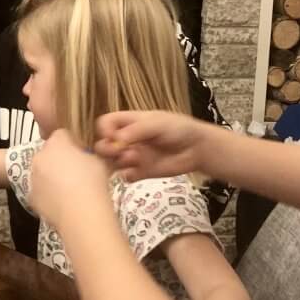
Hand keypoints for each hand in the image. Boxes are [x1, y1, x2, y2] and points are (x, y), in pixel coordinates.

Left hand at [31, 130, 111, 227]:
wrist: (81, 214)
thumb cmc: (93, 182)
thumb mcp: (99, 160)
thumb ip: (89, 153)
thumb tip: (88, 156)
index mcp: (56, 143)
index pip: (62, 134)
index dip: (73, 143)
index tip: (83, 153)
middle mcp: (40, 156)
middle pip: (49, 153)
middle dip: (60, 159)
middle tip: (77, 172)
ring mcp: (33, 177)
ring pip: (42, 172)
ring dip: (52, 177)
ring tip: (69, 190)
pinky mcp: (31, 197)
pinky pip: (40, 191)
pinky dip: (48, 194)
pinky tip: (61, 203)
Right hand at [95, 111, 209, 180]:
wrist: (197, 149)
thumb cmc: (179, 129)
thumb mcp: (158, 123)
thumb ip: (137, 130)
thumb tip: (116, 139)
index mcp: (129, 123)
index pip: (106, 123)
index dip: (104, 130)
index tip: (112, 136)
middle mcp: (127, 140)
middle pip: (103, 144)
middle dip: (106, 148)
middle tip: (119, 151)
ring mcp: (132, 157)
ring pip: (111, 161)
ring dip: (116, 162)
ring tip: (133, 160)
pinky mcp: (140, 172)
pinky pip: (125, 176)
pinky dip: (126, 175)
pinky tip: (136, 172)